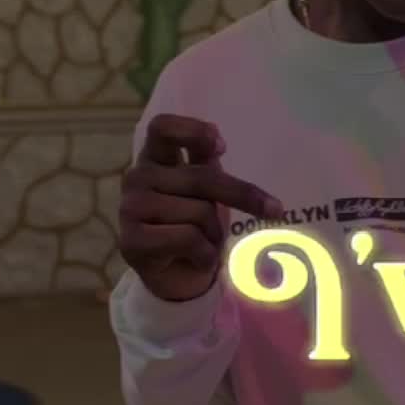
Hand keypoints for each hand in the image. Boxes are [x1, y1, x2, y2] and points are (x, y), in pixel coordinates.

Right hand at [118, 114, 284, 302]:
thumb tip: (218, 145)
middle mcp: (137, 177)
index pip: (162, 127)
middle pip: (200, 177)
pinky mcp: (131, 240)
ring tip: (205, 244)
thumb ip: (207, 166)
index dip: (193, 131)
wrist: (176, 277)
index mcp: (154, 158)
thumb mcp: (206, 191)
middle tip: (275, 210)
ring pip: (198, 212)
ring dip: (214, 234)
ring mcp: (130, 208)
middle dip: (242, 195)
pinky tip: (197, 259)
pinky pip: (187, 238)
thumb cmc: (193, 226)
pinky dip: (204, 254)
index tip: (222, 147)